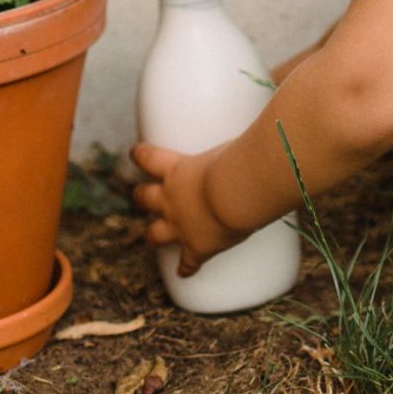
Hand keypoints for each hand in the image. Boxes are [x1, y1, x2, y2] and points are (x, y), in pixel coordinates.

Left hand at [129, 142, 248, 276]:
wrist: (236, 194)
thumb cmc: (238, 161)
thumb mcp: (228, 143)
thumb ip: (233, 139)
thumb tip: (259, 121)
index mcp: (177, 169)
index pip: (150, 158)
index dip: (141, 155)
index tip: (134, 153)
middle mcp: (171, 199)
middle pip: (145, 198)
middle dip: (142, 196)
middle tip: (140, 195)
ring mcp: (180, 226)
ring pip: (154, 234)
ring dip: (152, 235)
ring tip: (150, 237)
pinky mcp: (196, 248)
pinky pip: (187, 263)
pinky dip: (186, 268)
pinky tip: (184, 272)